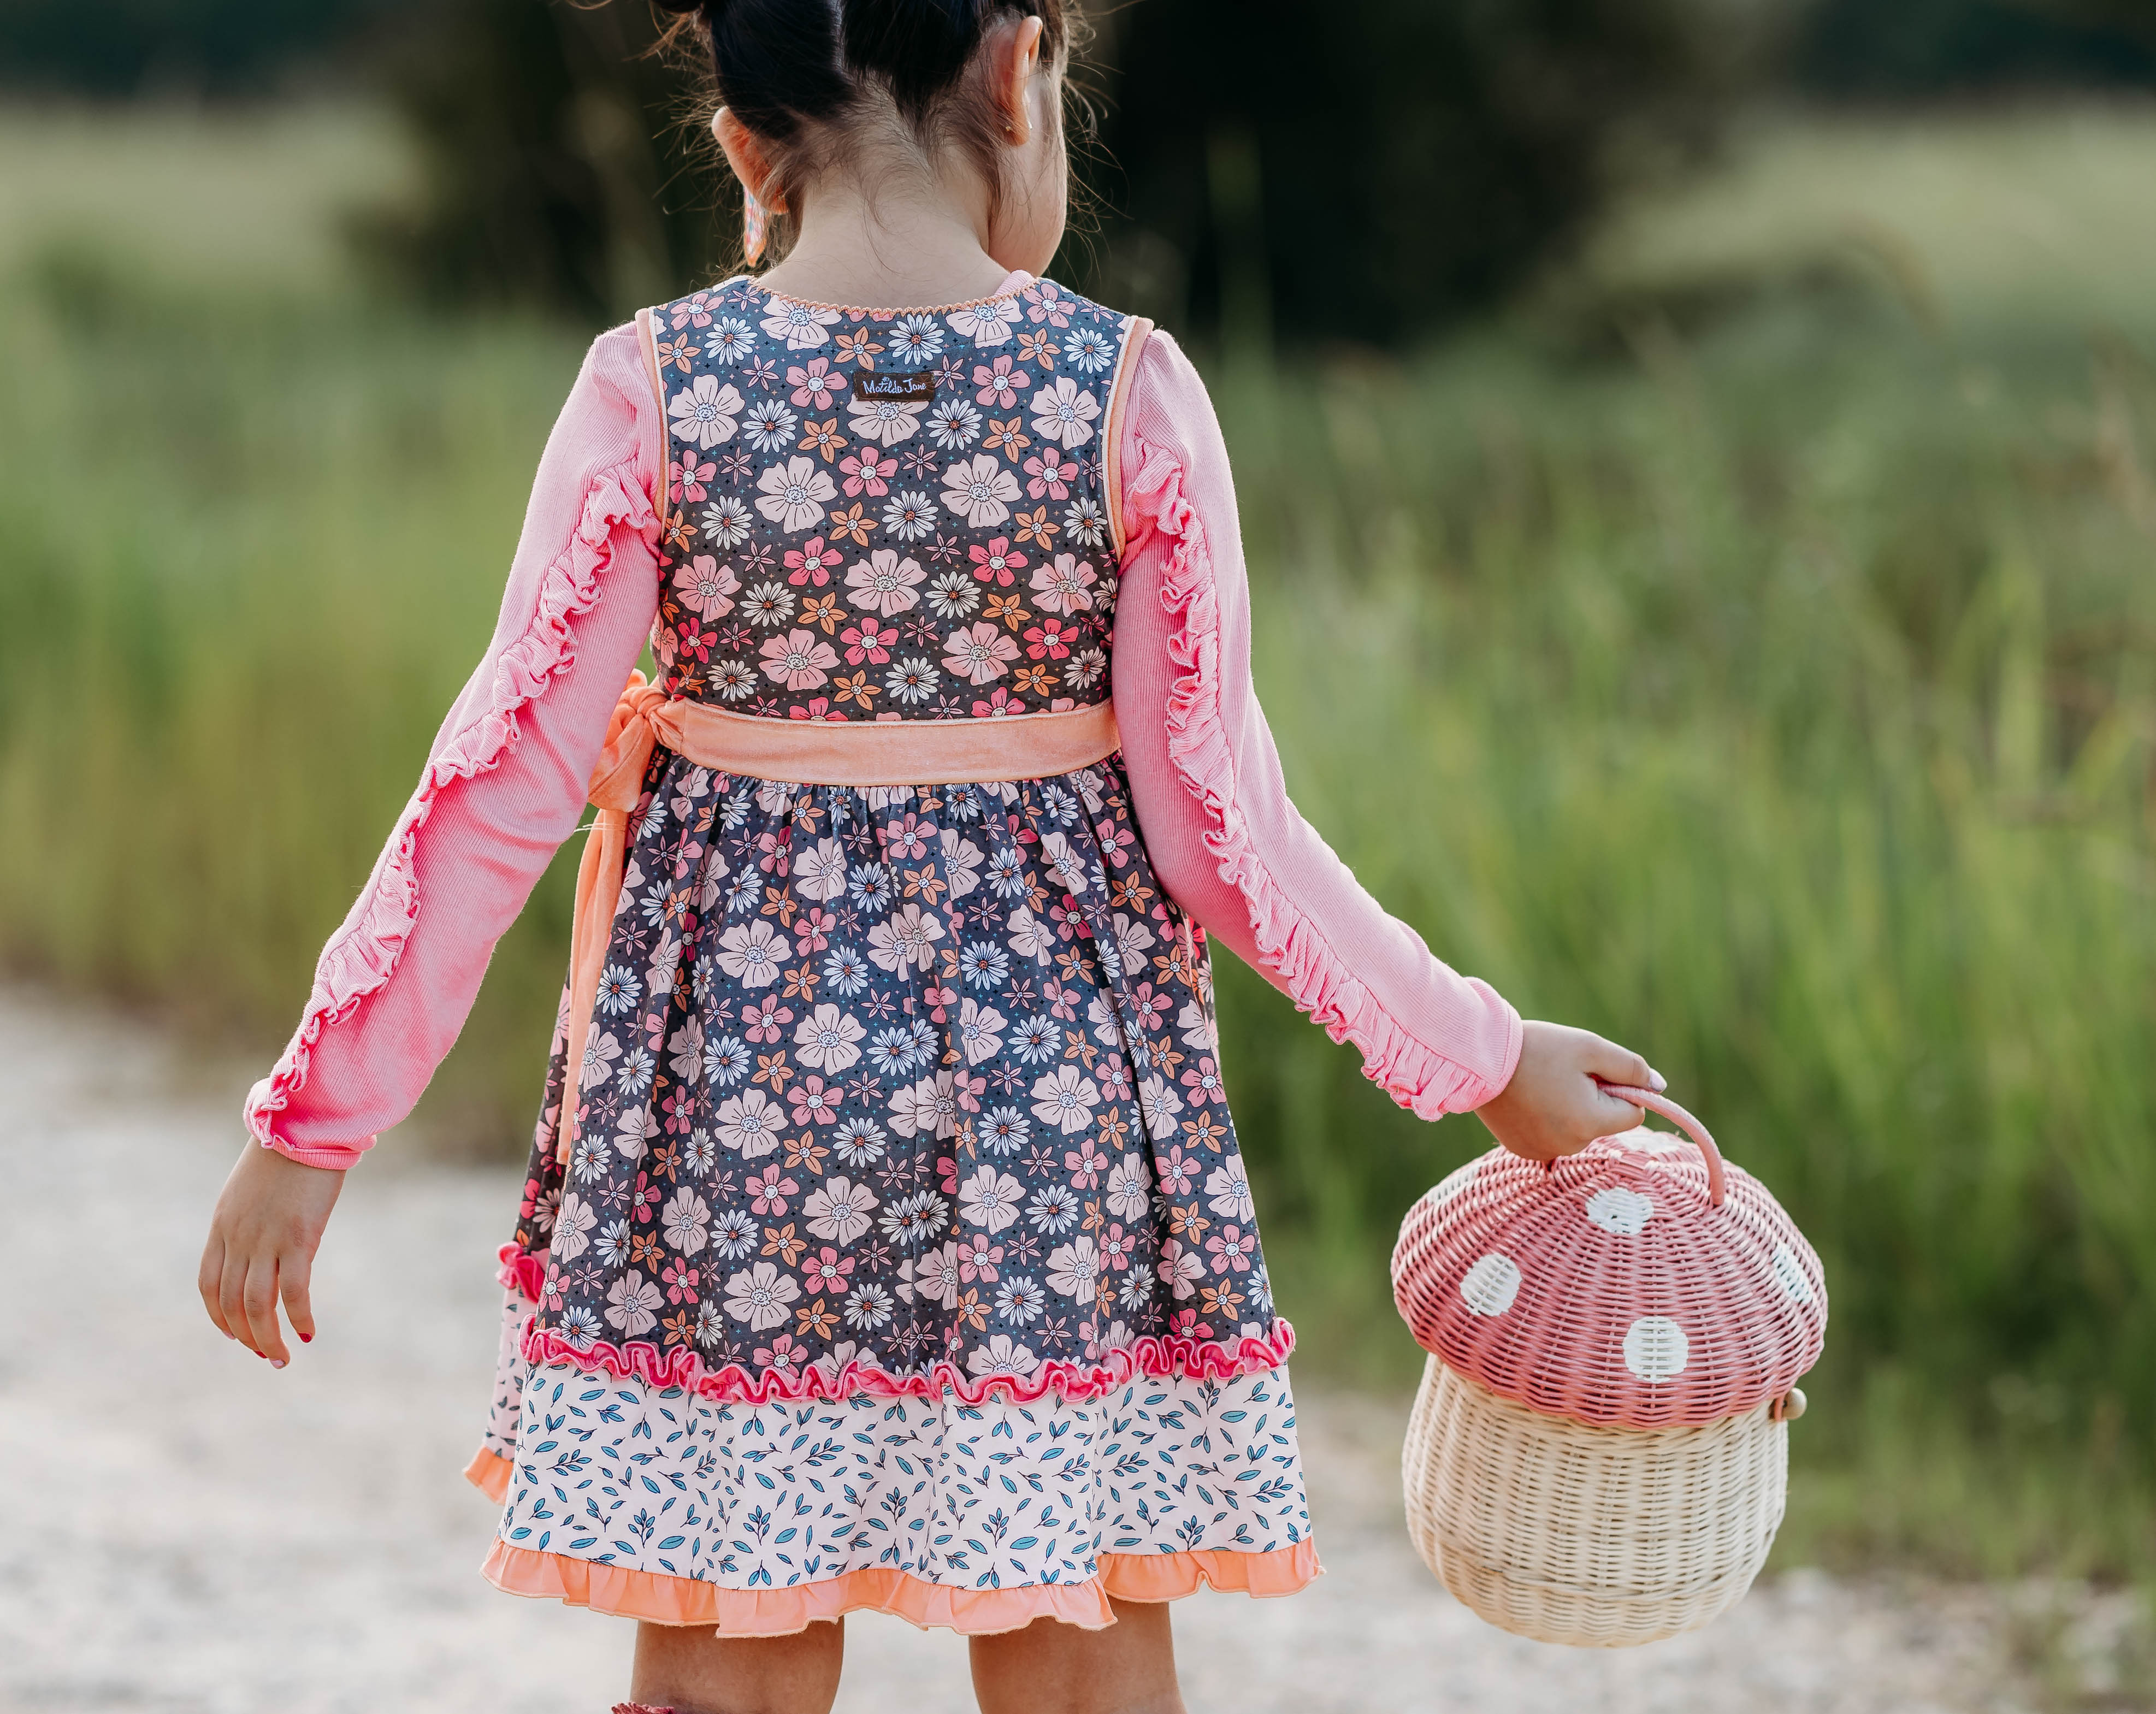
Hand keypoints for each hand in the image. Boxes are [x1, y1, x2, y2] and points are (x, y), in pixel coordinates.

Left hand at [198, 1141, 343, 1364]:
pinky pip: (293, 1291)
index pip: (208, 1285)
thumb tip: (263, 1241)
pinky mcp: (298, 1237)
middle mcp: (238, 1238)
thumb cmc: (287, 1151)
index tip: (235, 1335)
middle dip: (247, 1336)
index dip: (219, 1317)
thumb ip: (249, 1218)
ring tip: (282, 1357)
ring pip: (258, 1305)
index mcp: (223, 1225)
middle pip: (231, 1303)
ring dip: (267, 1339)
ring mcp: (266, 1239)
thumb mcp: (252, 1189)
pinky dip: (298, 1317)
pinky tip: (308, 1331)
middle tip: (267, 1355)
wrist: (305, 1126)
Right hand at [1475, 1020, 1663, 1160]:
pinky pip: (1552, 1137)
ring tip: (1540, 1083)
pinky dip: (1547, 1120)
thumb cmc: (1537, 1048)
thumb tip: (1659, 1087)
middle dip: (1593, 1099)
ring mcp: (1543, 1152)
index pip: (1633, 1113)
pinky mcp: (1523, 1150)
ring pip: (1578, 1130)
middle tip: (1562, 1073)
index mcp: (1590, 1123)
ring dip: (1570, 1109)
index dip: (1619, 1089)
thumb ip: (1631, 1068)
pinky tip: (1527, 1099)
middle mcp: (1569, 1146)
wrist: (1478, 1058)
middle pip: (1603, 1123)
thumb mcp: (1591, 1047)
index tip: (1594, 1071)